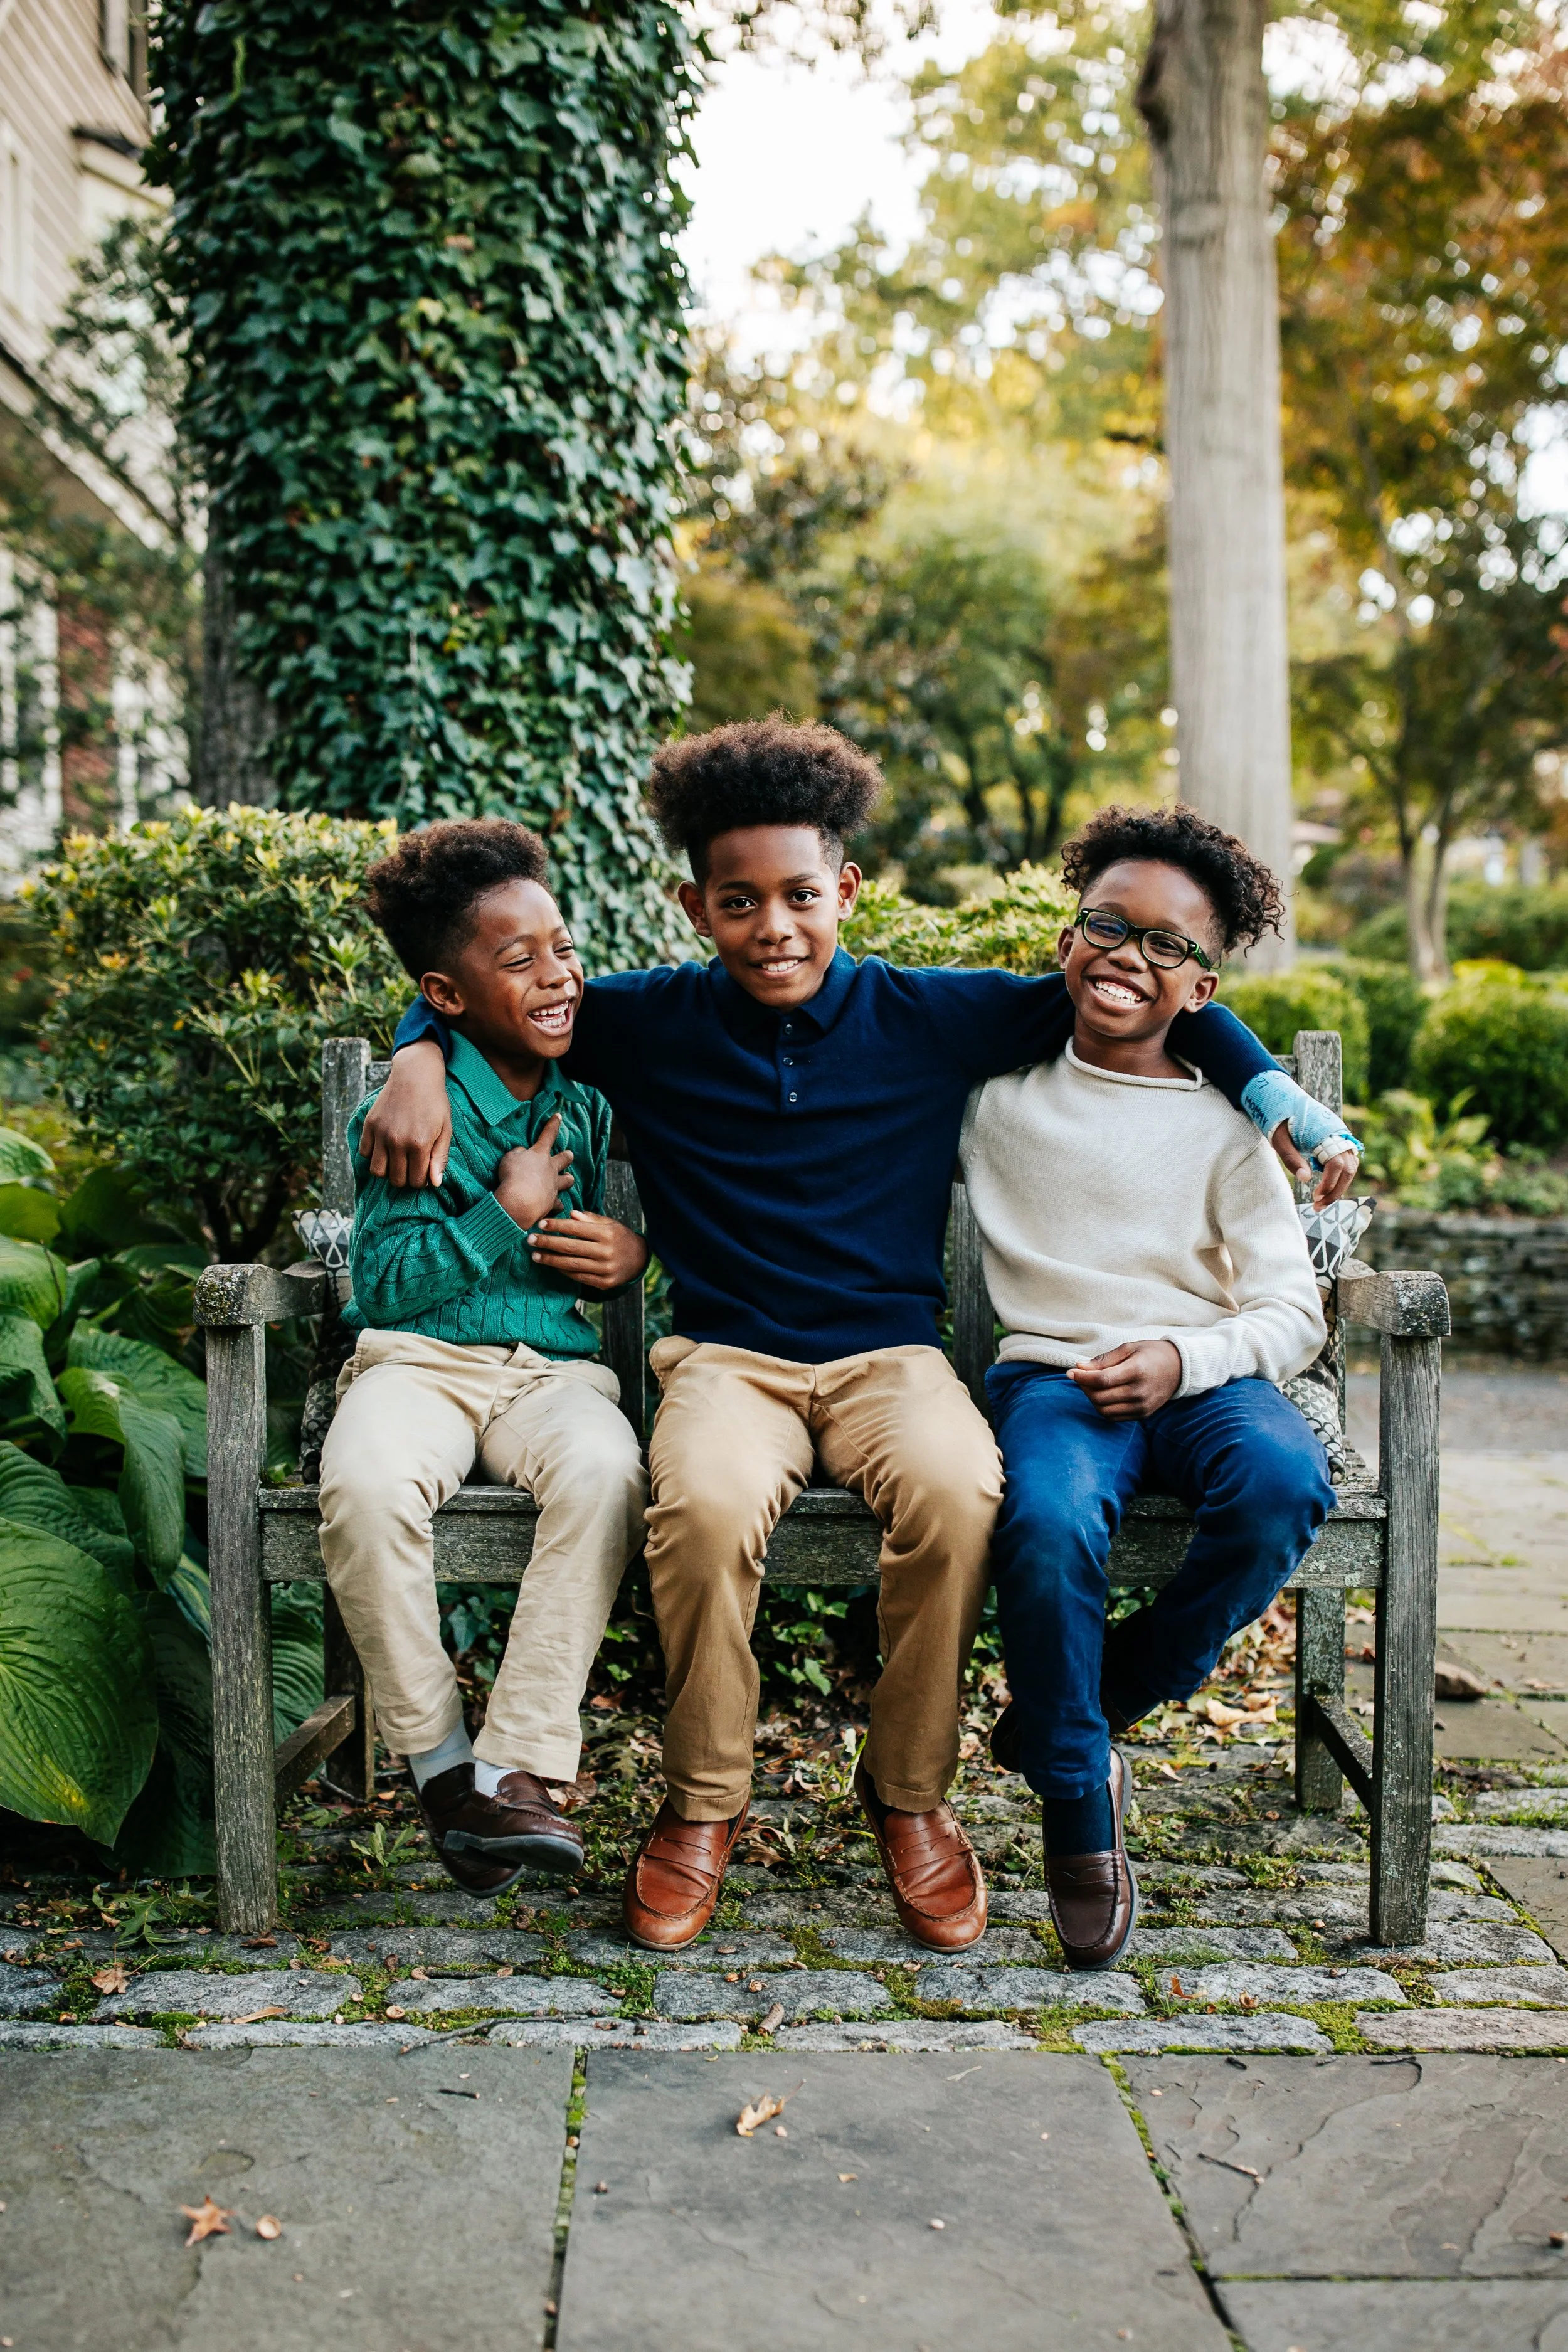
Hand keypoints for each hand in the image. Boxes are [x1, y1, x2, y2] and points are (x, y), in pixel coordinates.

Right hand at [361, 1039, 452, 1189]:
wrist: (415, 1075)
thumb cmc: (434, 1103)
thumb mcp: (445, 1130)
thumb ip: (440, 1158)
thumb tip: (435, 1183)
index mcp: (419, 1143)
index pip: (416, 1181)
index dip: (422, 1181)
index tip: (424, 1172)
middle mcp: (397, 1141)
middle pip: (396, 1180)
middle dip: (406, 1179)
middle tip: (412, 1167)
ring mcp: (380, 1133)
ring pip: (377, 1171)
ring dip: (387, 1171)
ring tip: (397, 1160)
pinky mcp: (369, 1125)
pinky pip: (364, 1153)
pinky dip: (373, 1155)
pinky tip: (385, 1148)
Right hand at [495, 1115, 575, 1229]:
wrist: (519, 1202)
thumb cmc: (512, 1176)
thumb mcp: (509, 1158)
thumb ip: (518, 1153)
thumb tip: (522, 1152)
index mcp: (540, 1154)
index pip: (548, 1135)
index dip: (553, 1124)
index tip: (559, 1116)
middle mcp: (551, 1169)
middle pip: (566, 1158)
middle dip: (567, 1156)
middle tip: (566, 1156)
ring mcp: (554, 1186)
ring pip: (568, 1180)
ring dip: (567, 1179)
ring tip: (564, 1180)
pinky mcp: (552, 1203)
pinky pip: (559, 1204)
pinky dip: (556, 1204)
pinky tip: (553, 1206)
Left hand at [529, 1211, 648, 1293]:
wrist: (639, 1260)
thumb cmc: (619, 1237)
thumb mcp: (610, 1223)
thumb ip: (590, 1219)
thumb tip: (570, 1215)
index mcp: (608, 1233)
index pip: (577, 1228)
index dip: (557, 1226)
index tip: (541, 1224)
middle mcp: (606, 1252)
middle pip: (571, 1247)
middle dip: (548, 1243)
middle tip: (530, 1240)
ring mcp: (605, 1269)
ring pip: (571, 1264)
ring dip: (550, 1260)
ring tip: (535, 1255)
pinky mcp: (603, 1283)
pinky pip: (578, 1277)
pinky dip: (563, 1271)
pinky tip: (551, 1265)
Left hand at [1069, 1339, 1182, 1420]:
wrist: (1179, 1368)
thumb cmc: (1151, 1354)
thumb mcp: (1128, 1348)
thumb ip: (1103, 1360)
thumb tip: (1079, 1367)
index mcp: (1136, 1371)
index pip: (1101, 1380)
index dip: (1082, 1377)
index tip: (1070, 1372)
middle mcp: (1139, 1392)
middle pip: (1100, 1397)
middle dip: (1084, 1387)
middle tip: (1080, 1376)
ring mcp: (1142, 1406)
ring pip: (1104, 1410)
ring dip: (1091, 1398)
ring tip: (1091, 1385)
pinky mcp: (1142, 1415)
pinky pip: (1113, 1416)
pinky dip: (1102, 1407)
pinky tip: (1102, 1394)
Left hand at [1269, 1124, 1358, 1208]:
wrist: (1284, 1100)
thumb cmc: (1280, 1120)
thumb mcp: (1280, 1140)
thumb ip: (1292, 1159)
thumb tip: (1305, 1180)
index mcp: (1326, 1133)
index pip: (1336, 1164)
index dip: (1329, 1184)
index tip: (1315, 1197)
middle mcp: (1339, 1134)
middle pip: (1348, 1169)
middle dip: (1335, 1191)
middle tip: (1318, 1206)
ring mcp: (1341, 1136)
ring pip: (1350, 1167)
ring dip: (1338, 1186)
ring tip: (1321, 1200)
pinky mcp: (1339, 1139)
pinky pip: (1346, 1161)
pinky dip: (1338, 1176)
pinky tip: (1325, 1186)